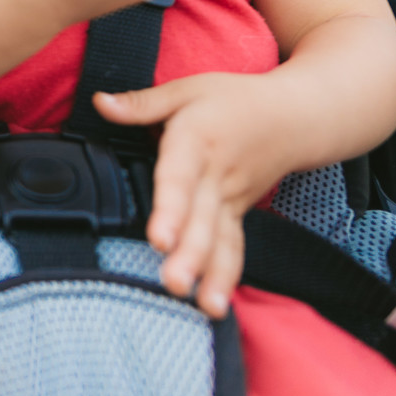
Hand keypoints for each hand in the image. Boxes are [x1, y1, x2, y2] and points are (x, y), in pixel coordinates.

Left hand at [94, 74, 296, 316]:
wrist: (295, 115)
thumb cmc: (235, 100)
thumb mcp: (187, 88)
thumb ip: (142, 103)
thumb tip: (100, 104)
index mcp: (197, 141)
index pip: (180, 178)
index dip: (170, 209)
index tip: (159, 238)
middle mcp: (216, 175)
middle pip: (202, 219)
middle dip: (190, 255)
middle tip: (174, 284)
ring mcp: (231, 199)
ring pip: (222, 240)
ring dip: (213, 275)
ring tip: (204, 307)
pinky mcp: (238, 213)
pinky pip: (233, 247)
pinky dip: (227, 276)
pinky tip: (214, 305)